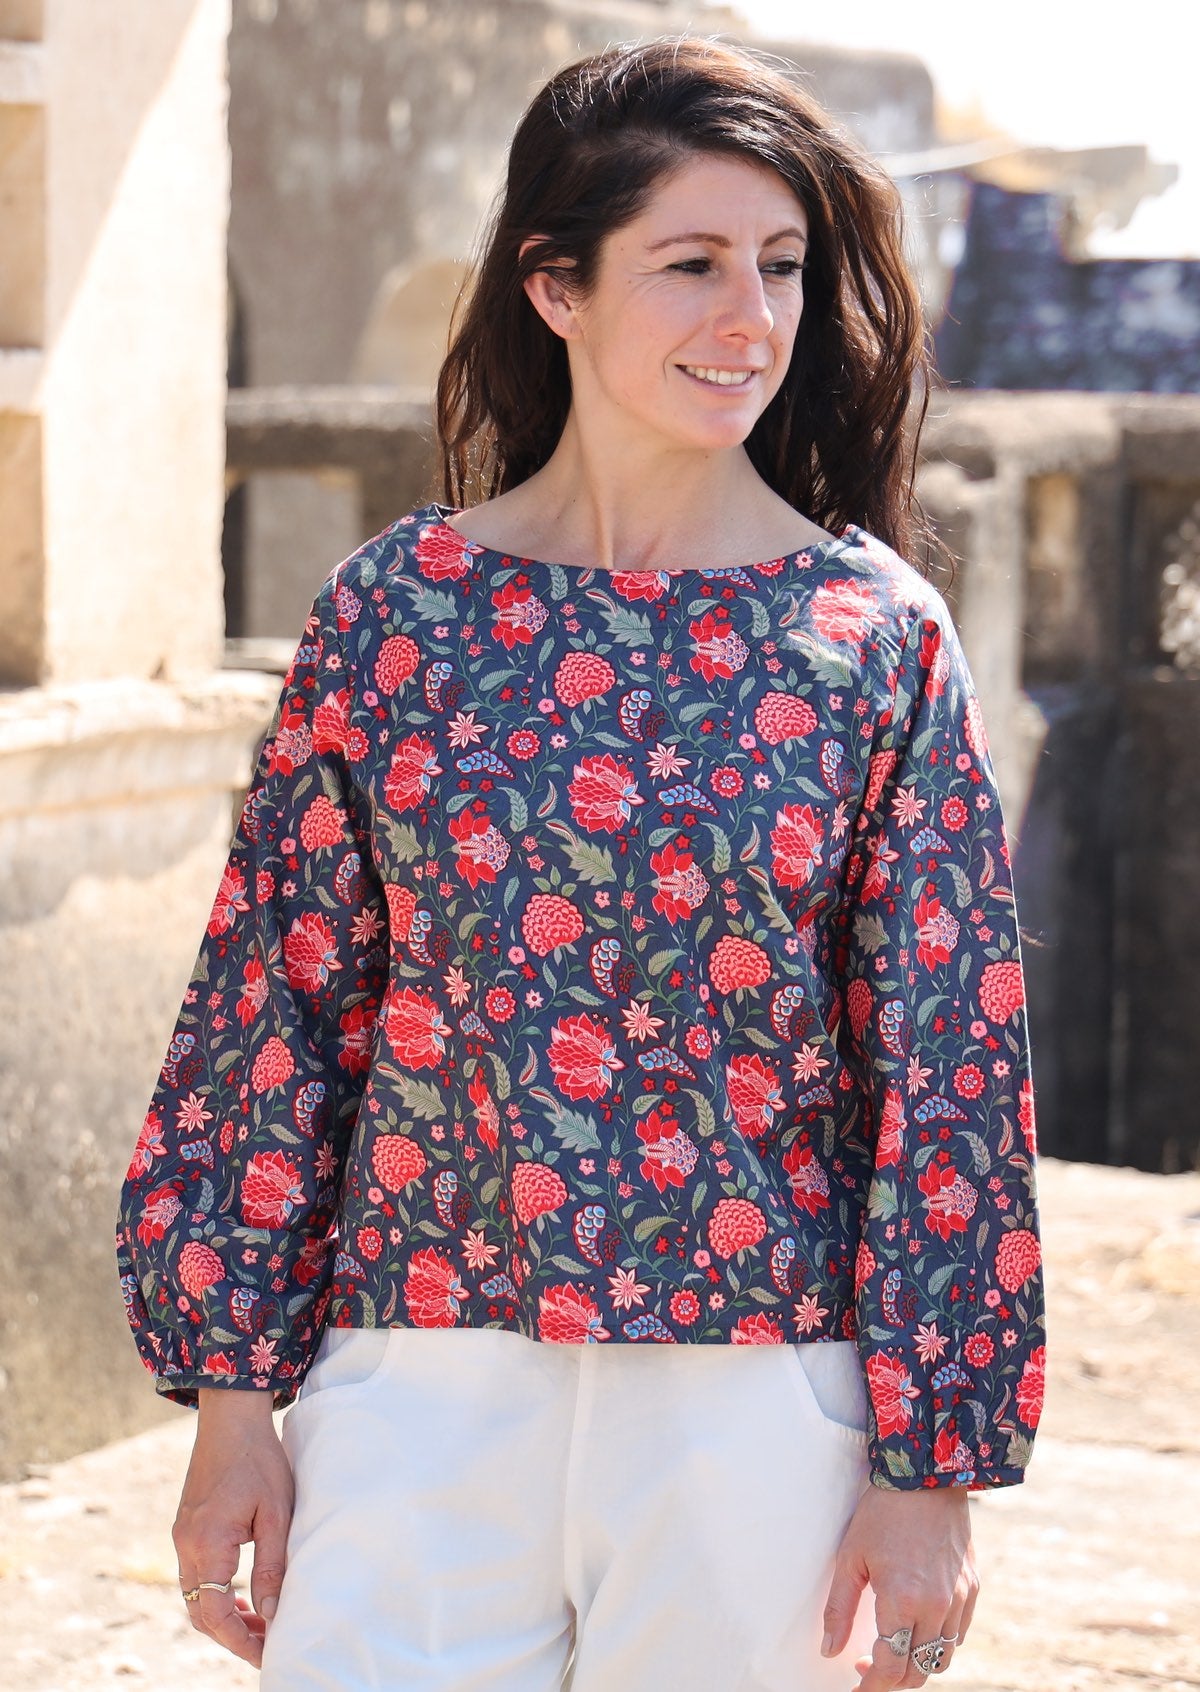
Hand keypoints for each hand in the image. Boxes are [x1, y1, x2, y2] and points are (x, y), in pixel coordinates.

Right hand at [173, 1387, 294, 1667]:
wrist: (231, 1418)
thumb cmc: (259, 1459)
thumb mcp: (277, 1513)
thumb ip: (273, 1565)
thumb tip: (272, 1613)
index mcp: (207, 1543)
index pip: (216, 1613)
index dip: (240, 1640)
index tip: (266, 1653)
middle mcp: (186, 1544)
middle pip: (200, 1612)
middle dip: (231, 1636)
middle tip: (265, 1644)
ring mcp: (182, 1536)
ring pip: (195, 1596)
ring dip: (223, 1616)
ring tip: (258, 1624)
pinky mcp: (186, 1527)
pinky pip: (196, 1575)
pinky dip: (216, 1593)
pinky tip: (243, 1594)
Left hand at [822, 1483, 977, 1687]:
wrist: (927, 1476)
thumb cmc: (882, 1512)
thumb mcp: (851, 1556)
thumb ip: (839, 1608)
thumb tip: (829, 1650)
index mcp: (902, 1600)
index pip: (889, 1668)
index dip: (870, 1686)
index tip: (855, 1686)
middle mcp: (936, 1607)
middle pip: (918, 1672)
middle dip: (892, 1680)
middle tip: (868, 1667)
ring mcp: (959, 1599)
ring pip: (942, 1659)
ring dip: (917, 1664)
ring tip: (894, 1648)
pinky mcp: (973, 1588)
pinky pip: (958, 1634)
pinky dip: (938, 1642)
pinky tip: (918, 1626)